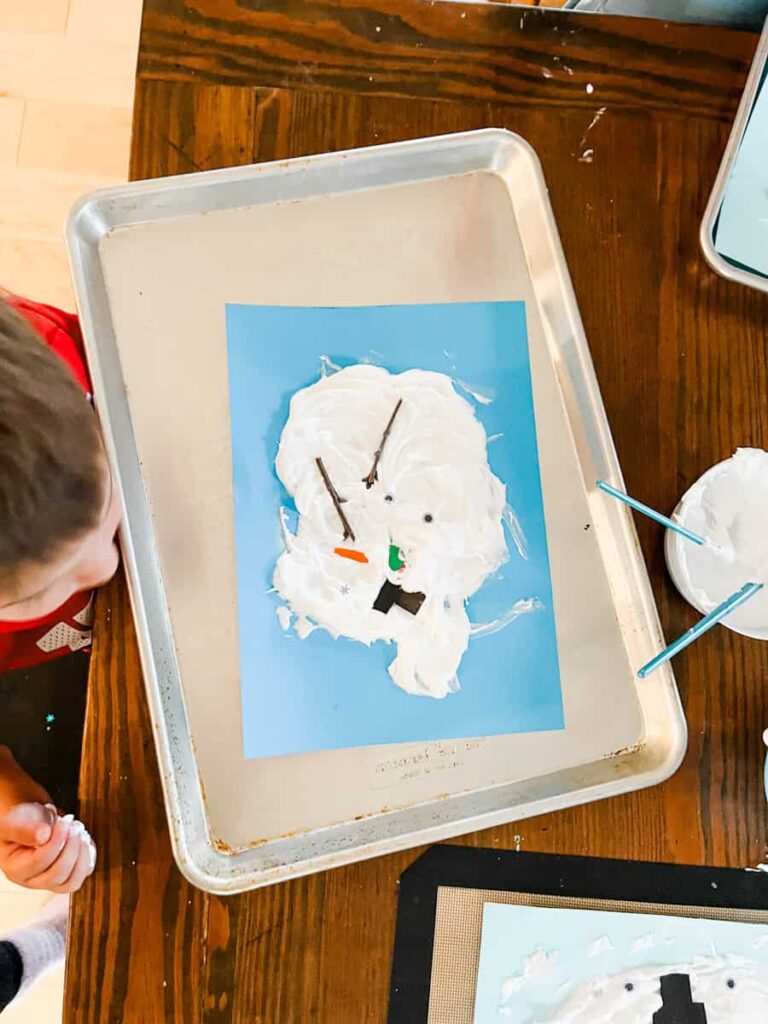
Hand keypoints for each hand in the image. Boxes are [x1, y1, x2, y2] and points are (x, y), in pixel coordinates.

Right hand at [0, 746, 95, 892]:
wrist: (33, 820)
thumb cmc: (20, 821)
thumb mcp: (13, 821)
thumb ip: (23, 829)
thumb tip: (43, 835)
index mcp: (16, 869)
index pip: (39, 862)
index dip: (56, 841)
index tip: (64, 821)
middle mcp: (34, 880)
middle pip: (58, 875)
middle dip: (71, 846)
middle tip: (73, 824)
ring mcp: (52, 880)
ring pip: (73, 882)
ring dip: (82, 853)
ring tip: (79, 831)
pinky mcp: (69, 874)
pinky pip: (85, 872)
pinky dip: (89, 854)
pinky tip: (83, 837)